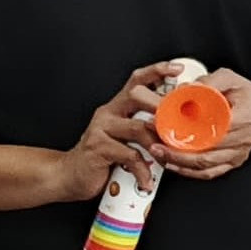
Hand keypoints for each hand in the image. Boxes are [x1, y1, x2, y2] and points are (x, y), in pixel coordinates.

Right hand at [62, 63, 172, 200]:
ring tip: (166, 160)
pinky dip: (143, 171)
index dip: (157, 71)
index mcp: (117, 107)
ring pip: (138, 128)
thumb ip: (144, 130)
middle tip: (180, 121)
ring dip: (157, 145)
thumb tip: (177, 130)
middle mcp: (108, 114)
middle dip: (161, 107)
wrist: (70, 176)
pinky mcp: (98, 148)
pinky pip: (130, 156)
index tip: (177, 69)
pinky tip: (147, 180)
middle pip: (137, 96)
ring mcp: (101, 129)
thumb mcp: (124, 139)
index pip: (137, 80)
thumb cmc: (102, 158)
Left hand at [157, 66, 250, 180]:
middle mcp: (243, 139)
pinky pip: (209, 172)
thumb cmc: (248, 96)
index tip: (170, 127)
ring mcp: (238, 154)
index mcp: (245, 117)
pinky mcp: (232, 162)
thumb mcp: (231, 78)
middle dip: (178, 150)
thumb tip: (187, 89)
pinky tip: (174, 165)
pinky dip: (189, 171)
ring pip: (205, 165)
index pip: (216, 129)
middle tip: (157, 143)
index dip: (191, 131)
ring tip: (160, 153)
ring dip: (180, 161)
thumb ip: (210, 81)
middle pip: (207, 151)